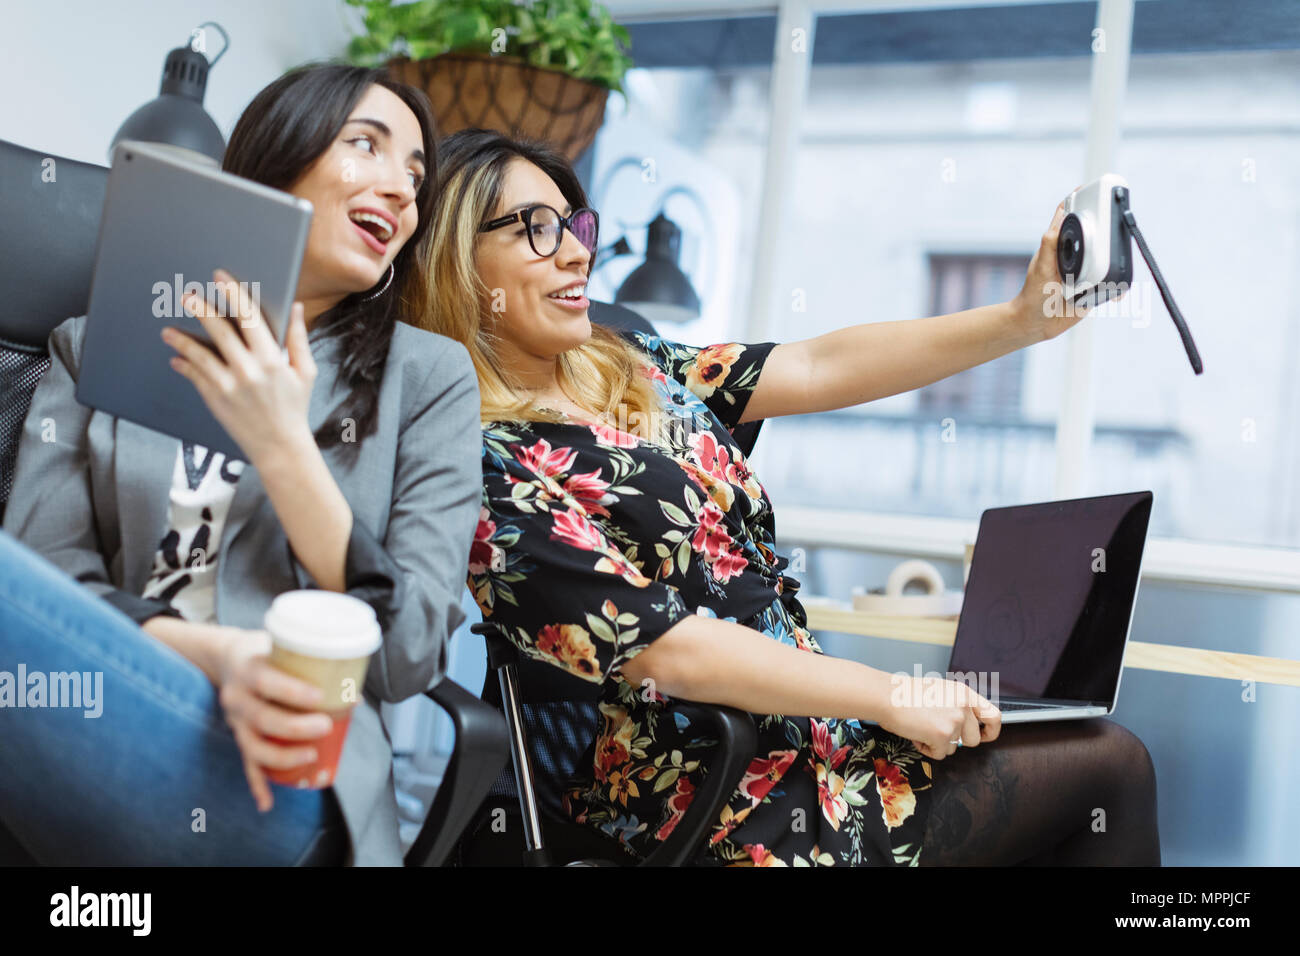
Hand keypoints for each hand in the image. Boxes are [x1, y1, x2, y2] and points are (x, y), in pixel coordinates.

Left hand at [162, 268, 317, 463]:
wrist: (280, 447)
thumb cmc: (294, 407)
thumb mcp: (305, 372)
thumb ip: (298, 338)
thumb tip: (295, 307)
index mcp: (272, 360)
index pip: (249, 318)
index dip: (233, 294)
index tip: (220, 278)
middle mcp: (249, 371)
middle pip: (220, 332)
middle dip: (202, 310)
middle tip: (187, 295)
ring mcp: (229, 387)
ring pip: (200, 354)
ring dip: (182, 340)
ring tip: (168, 330)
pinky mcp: (216, 401)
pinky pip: (195, 377)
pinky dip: (184, 365)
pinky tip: (176, 357)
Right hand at [214, 628, 333, 812]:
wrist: (226, 658)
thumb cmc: (267, 652)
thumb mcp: (284, 648)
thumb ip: (315, 667)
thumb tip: (354, 696)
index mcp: (248, 669)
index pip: (265, 682)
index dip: (291, 692)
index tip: (319, 697)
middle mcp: (237, 698)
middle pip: (262, 718)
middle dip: (295, 727)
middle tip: (325, 726)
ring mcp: (236, 722)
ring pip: (253, 747)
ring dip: (282, 757)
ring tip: (310, 757)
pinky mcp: (239, 738)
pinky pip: (247, 765)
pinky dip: (258, 785)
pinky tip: (267, 803)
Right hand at [876, 675, 1001, 760]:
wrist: (886, 696)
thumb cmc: (904, 694)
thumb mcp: (939, 692)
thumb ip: (955, 706)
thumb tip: (962, 727)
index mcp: (964, 693)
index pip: (994, 716)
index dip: (991, 731)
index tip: (983, 737)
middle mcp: (963, 706)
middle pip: (974, 739)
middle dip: (957, 741)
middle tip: (938, 733)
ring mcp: (955, 721)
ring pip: (955, 748)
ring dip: (938, 744)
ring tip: (921, 728)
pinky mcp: (942, 735)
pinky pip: (940, 754)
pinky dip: (926, 749)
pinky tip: (915, 734)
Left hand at [1008, 188, 1124, 342]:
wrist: (1036, 324)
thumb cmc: (1034, 295)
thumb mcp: (1041, 269)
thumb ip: (1048, 248)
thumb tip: (1055, 226)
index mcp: (1060, 246)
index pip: (1071, 217)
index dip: (1081, 202)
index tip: (1094, 190)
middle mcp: (1074, 256)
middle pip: (1095, 235)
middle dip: (1107, 232)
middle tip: (1116, 229)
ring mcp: (1085, 272)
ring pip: (1106, 259)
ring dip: (1113, 261)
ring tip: (1115, 265)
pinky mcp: (1093, 289)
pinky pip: (1110, 284)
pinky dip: (1116, 287)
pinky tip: (1116, 292)